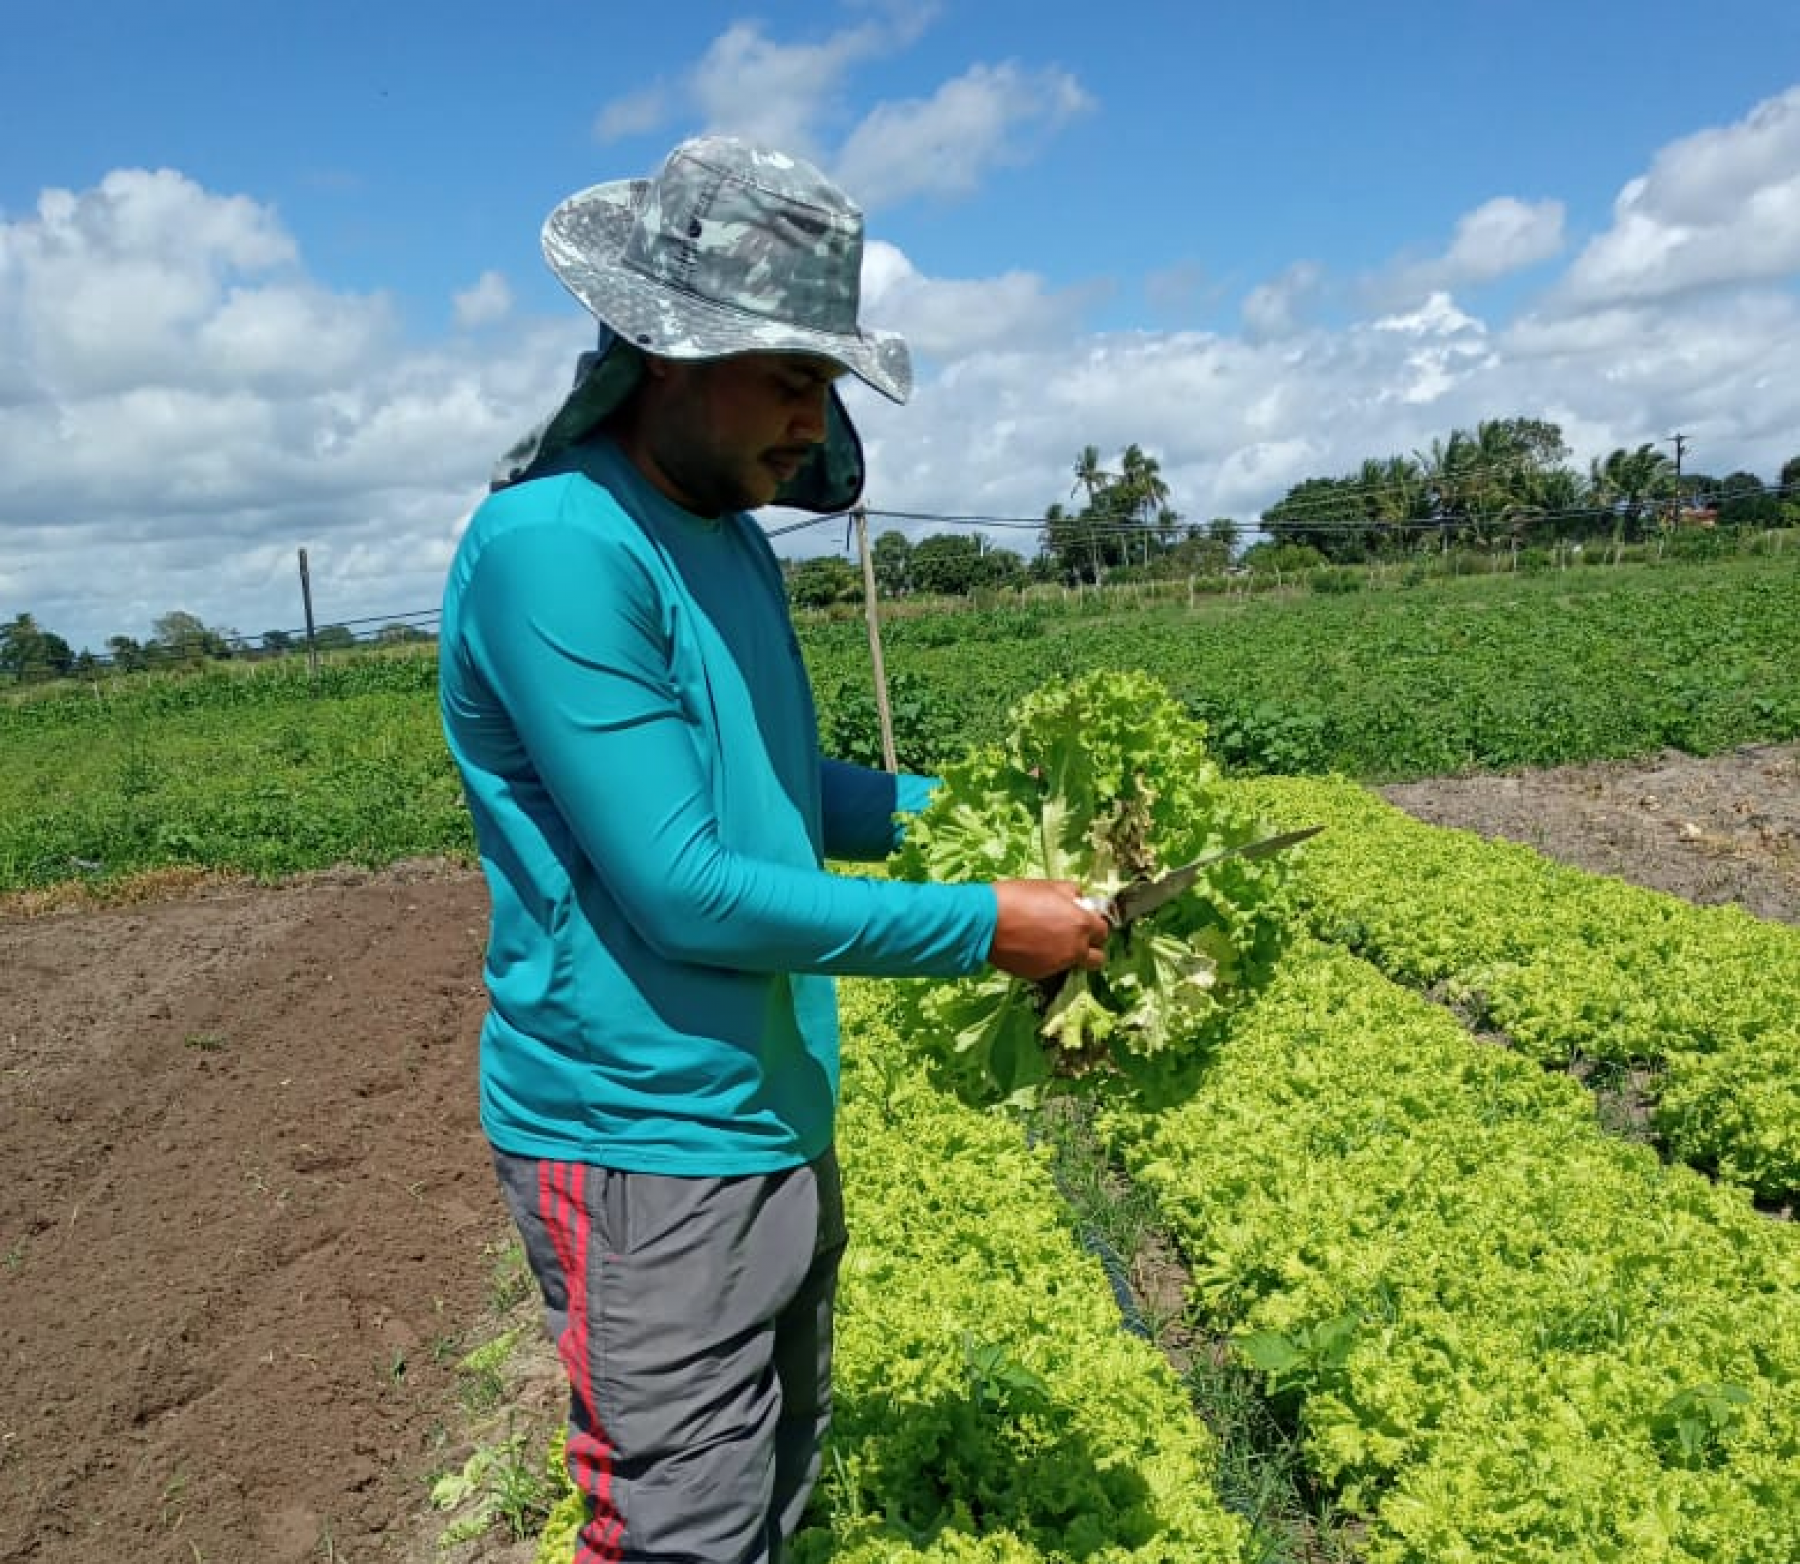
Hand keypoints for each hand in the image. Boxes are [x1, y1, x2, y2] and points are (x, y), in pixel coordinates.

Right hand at [987, 880, 1110, 980]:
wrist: (985, 922)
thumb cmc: (1016, 898)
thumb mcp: (1049, 885)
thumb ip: (1071, 893)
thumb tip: (1079, 899)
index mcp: (1081, 924)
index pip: (1104, 931)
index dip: (1094, 925)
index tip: (1083, 919)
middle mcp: (1074, 948)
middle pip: (1097, 958)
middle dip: (1090, 947)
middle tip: (1073, 935)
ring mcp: (1057, 964)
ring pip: (1073, 964)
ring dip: (1067, 954)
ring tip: (1046, 938)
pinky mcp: (1038, 974)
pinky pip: (1051, 969)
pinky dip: (1046, 959)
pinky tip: (1030, 945)